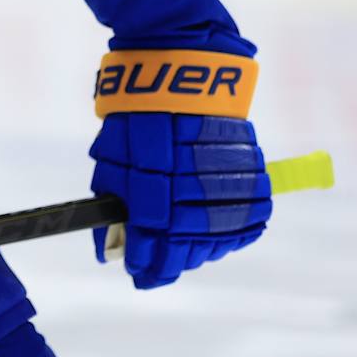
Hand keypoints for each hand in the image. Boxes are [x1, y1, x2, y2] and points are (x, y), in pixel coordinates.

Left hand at [89, 112, 271, 287]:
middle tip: (159, 270)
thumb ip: (113, 211)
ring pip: (213, 243)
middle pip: (183, 254)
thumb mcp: (112, 165)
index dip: (144, 267)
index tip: (138, 274)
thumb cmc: (138, 122)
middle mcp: (188, 201)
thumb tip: (107, 253)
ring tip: (184, 252)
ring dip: (197, 252)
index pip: (148, 251)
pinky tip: (213, 236)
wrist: (181, 82)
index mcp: (149, 200)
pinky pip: (244, 224)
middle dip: (168, 266)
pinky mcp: (249, 182)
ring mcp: (222, 193)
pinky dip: (228, 235)